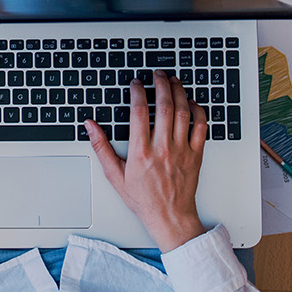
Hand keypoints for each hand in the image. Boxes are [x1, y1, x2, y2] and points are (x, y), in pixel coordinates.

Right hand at [86, 71, 207, 251]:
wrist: (169, 216)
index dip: (137, 92)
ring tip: (173, 81)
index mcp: (141, 152)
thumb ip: (102, 148)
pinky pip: (201, 126)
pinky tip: (191, 102)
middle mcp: (163, 148)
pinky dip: (198, 110)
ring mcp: (182, 150)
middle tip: (157, 75)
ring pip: (183, 112)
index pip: (139, 112)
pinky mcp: (196, 154)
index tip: (136, 84)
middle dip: (161, 84)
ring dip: (179, 92)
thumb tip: (91, 127)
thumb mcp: (115, 175)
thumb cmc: (143, 199)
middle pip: (164, 106)